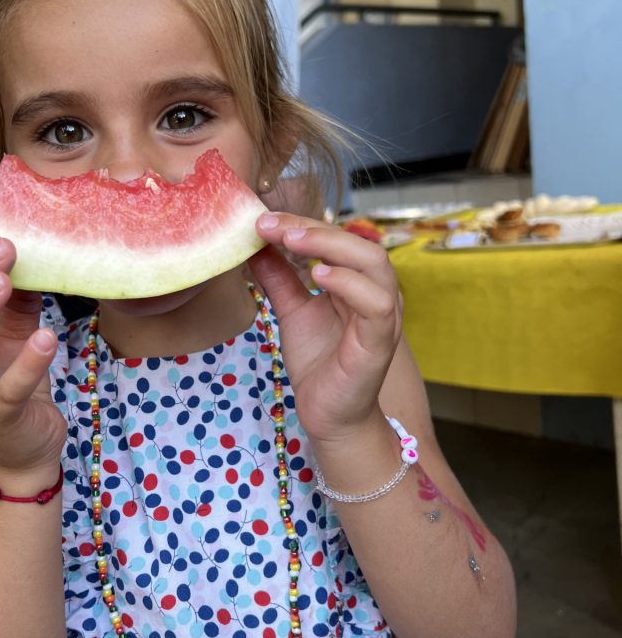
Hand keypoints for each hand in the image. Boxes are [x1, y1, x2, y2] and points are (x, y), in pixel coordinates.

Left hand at [252, 213, 402, 441]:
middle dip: (314, 228)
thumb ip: (279, 279)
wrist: (329, 416)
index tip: (262, 220)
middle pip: (356, 243)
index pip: (335, 240)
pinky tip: (318, 277)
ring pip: (374, 263)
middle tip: (274, 225)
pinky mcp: (381, 340)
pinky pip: (377, 303)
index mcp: (357, 282)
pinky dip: (350, 284)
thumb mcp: (291, 312)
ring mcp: (383, 315)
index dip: (301, 225)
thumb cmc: (318, 364)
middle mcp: (375, 292)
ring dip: (333, 246)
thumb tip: (256, 245)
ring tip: (294, 241)